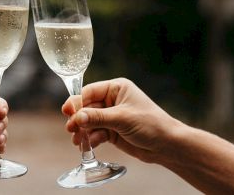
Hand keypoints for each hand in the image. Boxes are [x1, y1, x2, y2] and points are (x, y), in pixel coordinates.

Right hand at [62, 78, 178, 162]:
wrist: (166, 145)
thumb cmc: (150, 124)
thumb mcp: (122, 119)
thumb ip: (98, 117)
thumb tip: (77, 117)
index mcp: (116, 88)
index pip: (90, 91)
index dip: (77, 101)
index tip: (67, 111)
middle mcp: (112, 100)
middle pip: (87, 107)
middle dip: (79, 118)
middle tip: (70, 128)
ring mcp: (112, 116)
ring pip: (90, 121)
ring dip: (83, 131)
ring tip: (77, 141)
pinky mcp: (112, 131)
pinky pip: (96, 132)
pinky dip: (91, 139)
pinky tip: (88, 145)